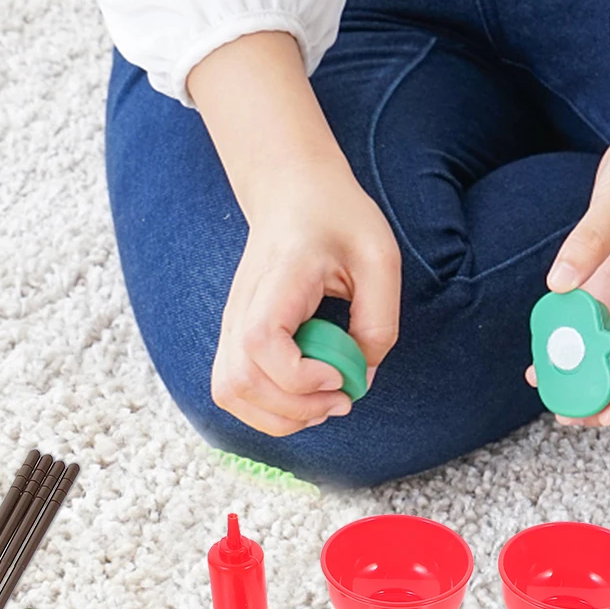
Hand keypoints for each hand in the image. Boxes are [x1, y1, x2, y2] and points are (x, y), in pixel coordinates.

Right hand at [211, 170, 399, 436]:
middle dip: (296, 410)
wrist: (292, 191)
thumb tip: (360, 378)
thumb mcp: (379, 259)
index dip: (299, 377)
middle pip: (240, 382)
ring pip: (230, 394)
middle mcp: (242, 305)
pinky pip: (234, 391)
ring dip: (279, 417)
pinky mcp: (234, 338)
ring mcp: (232, 324)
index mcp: (279, 279)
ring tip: (321, 404)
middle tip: (341, 399)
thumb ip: (379, 322)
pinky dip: (268, 411)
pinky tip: (303, 399)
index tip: (339, 375)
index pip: (261, 343)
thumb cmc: (338, 219)